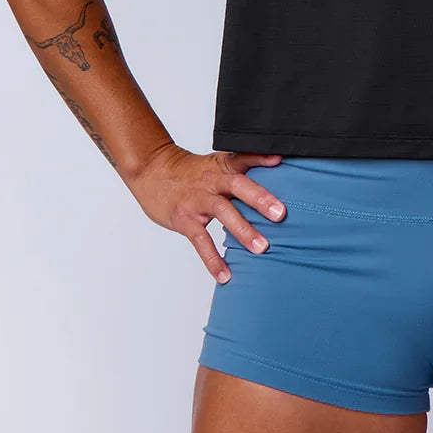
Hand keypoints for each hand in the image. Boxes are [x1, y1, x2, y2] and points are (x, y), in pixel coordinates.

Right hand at [126, 143, 288, 283]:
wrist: (152, 170)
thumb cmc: (190, 171)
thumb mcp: (216, 163)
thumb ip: (242, 167)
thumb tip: (277, 166)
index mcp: (222, 166)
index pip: (244, 158)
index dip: (261, 158)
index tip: (280, 160)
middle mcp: (212, 180)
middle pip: (237, 185)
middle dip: (260, 199)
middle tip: (280, 214)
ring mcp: (197, 199)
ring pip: (222, 211)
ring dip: (243, 230)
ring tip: (261, 248)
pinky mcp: (184, 219)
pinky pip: (200, 240)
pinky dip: (213, 259)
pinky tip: (225, 275)